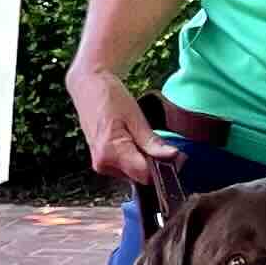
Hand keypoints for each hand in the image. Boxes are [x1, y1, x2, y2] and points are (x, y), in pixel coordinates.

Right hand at [70, 64, 168, 189]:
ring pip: (133, 174)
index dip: (163, 168)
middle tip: (158, 141)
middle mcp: (103, 164)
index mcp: (110, 152)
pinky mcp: (101, 163)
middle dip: (153, 164)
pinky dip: (133, 158)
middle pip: (139, 176)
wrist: (89, 87)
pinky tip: (132, 141)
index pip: (145, 175)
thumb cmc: (110, 97)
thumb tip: (172, 156)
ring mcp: (100, 165)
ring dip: (142, 161)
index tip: (176, 156)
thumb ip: (152, 142)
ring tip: (140, 137)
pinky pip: (124, 168)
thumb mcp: (136, 118)